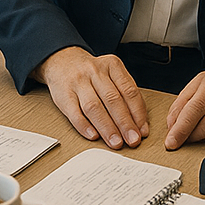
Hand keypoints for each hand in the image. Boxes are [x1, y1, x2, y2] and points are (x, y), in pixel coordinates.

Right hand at [33, 47, 148, 148]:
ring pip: (94, 107)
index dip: (138, 113)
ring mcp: (77, 82)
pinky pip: (74, 112)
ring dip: (107, 127)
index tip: (142, 131)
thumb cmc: (92, 74)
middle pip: (112, 100)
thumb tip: (140, 125)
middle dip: (124, 123)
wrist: (62, 61)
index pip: (129, 90)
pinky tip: (94, 136)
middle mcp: (95, 71)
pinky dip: (84, 126)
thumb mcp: (111, 74)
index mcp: (112, 65)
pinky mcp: (63, 94)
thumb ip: (125, 95)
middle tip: (132, 140)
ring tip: (116, 142)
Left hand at [164, 66, 204, 148]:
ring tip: (191, 133)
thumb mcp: (194, 85)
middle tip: (179, 138)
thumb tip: (172, 125)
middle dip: (191, 135)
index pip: (197, 107)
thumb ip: (180, 104)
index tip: (171, 141)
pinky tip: (204, 132)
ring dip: (200, 138)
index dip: (182, 127)